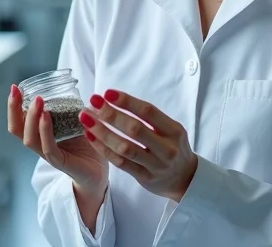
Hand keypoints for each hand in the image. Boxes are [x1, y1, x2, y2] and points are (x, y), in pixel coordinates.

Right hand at [7, 85, 108, 199]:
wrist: (101, 170)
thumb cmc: (88, 144)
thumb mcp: (78, 120)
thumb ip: (73, 106)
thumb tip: (75, 86)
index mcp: (40, 134)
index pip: (19, 120)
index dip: (13, 105)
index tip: (14, 87)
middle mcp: (41, 144)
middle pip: (17, 129)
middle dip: (14, 109)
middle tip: (17, 91)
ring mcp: (49, 155)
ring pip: (30, 139)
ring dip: (31, 118)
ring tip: (37, 100)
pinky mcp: (61, 163)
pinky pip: (49, 148)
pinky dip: (45, 131)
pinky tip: (46, 116)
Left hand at [79, 90, 197, 202]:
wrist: (185, 178)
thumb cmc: (172, 146)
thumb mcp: (170, 129)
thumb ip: (148, 117)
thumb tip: (114, 99)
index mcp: (174, 130)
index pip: (148, 112)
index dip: (127, 101)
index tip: (107, 93)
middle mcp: (167, 148)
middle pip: (135, 129)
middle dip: (111, 114)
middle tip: (93, 103)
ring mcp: (156, 165)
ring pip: (125, 148)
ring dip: (103, 132)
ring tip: (86, 119)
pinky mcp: (145, 178)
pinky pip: (120, 163)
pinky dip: (104, 149)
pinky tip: (91, 137)